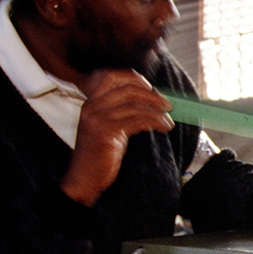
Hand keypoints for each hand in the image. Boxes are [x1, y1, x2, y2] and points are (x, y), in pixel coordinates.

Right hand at [61, 70, 173, 206]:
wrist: (83, 177)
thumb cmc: (99, 153)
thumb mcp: (106, 126)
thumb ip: (120, 110)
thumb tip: (151, 99)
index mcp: (91, 102)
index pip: (111, 76)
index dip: (134, 78)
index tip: (151, 88)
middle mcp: (92, 106)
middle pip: (128, 89)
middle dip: (152, 95)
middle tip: (167, 105)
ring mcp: (98, 118)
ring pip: (136, 105)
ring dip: (157, 112)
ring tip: (168, 121)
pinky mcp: (106, 132)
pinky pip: (138, 120)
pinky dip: (155, 122)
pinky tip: (162, 127)